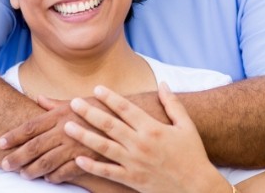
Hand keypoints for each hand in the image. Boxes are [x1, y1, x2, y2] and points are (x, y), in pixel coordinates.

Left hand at [0, 95, 102, 182]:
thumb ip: (55, 104)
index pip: (31, 126)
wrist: (129, 118)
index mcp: (61, 114)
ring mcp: (75, 145)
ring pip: (46, 162)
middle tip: (4, 164)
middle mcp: (65, 130)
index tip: (0, 143)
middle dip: (17, 157)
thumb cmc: (102, 108)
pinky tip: (48, 179)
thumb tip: (38, 98)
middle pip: (34, 146)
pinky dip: (54, 177)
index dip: (13, 136)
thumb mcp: (78, 102)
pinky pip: (65, 172)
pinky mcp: (87, 159)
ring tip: (23, 174)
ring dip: (32, 170)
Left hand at [64, 83, 228, 192]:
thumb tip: (162, 83)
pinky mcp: (132, 180)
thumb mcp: (186, 126)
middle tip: (73, 103)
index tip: (96, 88)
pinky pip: (108, 172)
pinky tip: (77, 159)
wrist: (197, 188)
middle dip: (89, 113)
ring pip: (104, 147)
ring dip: (84, 136)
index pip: (126, 108)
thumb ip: (172, 104)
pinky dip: (92, 166)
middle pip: (110, 125)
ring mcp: (134, 163)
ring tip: (67, 126)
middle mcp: (140, 144)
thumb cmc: (193, 155)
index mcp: (152, 129)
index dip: (110, 98)